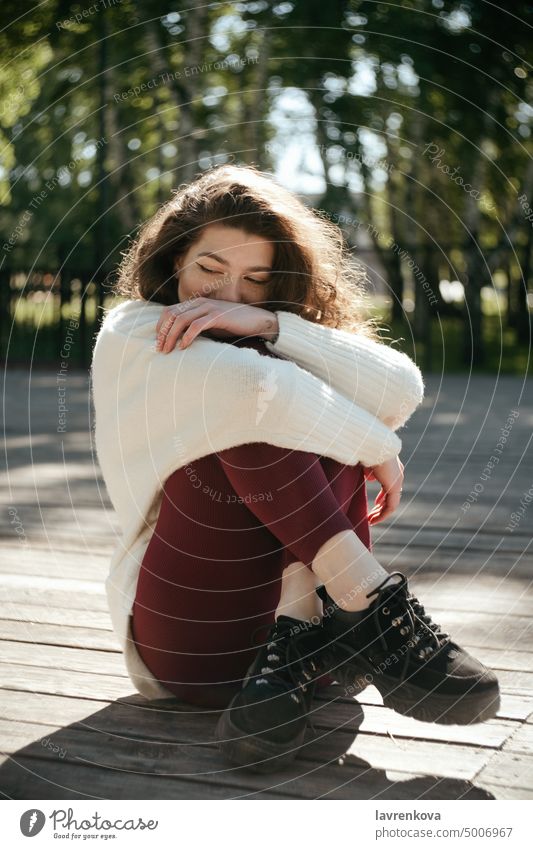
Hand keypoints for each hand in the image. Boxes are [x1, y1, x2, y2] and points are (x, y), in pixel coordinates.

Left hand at [155, 297, 278, 351]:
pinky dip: (188, 336)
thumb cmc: (233, 324)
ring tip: (168, 350)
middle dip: (163, 333)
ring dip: (171, 336)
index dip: (160, 326)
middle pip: (172, 315)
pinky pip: (197, 325)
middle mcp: (199, 303)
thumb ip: (195, 327)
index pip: (169, 311)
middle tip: (160, 349)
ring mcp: (208, 308)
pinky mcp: (217, 316)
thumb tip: (179, 339)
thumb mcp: (210, 324)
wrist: (256, 320)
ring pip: (181, 320)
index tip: (158, 342)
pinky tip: (184, 347)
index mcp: (195, 303)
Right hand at [363, 455, 403, 524]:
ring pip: (392, 504)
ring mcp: (397, 481)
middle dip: (381, 508)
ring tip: (371, 521)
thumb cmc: (367, 448)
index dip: (382, 498)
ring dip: (381, 514)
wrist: (374, 442)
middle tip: (372, 517)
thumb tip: (370, 478)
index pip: (390, 488)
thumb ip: (370, 469)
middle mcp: (398, 475)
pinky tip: (373, 519)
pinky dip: (383, 514)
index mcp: (392, 469)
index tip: (375, 505)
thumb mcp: (367, 460)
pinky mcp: (394, 486)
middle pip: (391, 497)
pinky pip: (390, 506)